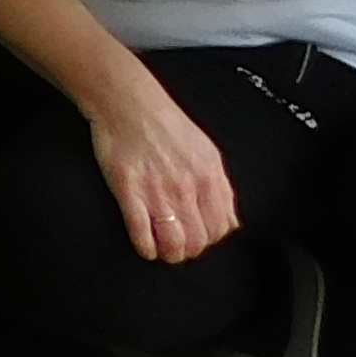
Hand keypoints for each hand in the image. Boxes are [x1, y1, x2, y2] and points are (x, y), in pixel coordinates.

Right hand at [89, 89, 239, 264]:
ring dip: (169, 254)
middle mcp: (187, 187)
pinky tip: (145, 246)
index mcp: (209, 177)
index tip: (199, 239)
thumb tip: (227, 218)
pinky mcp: (129, 191)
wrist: (128, 102)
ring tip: (163, 251)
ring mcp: (157, 190)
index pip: (221, 228)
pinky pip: (141, 232)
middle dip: (189, 251)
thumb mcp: (206, 151)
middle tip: (180, 248)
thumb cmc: (164, 123)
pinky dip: (145, 247)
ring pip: (173, 243)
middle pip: (198, 240)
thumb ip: (219, 186)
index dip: (210, 240)